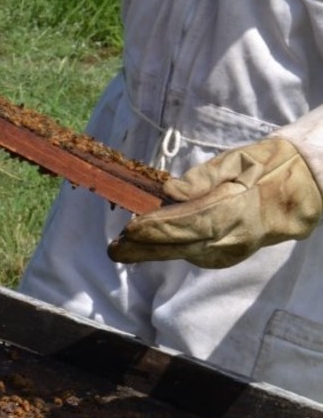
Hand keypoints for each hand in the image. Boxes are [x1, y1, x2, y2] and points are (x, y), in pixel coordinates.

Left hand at [107, 138, 322, 267]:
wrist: (304, 188)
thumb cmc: (267, 166)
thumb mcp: (238, 161)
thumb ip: (203, 178)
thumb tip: (170, 191)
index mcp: (237, 208)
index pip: (189, 222)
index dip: (158, 228)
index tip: (131, 229)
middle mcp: (234, 235)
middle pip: (183, 246)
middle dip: (146, 249)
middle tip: (115, 250)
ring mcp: (233, 250)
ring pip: (186, 253)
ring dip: (155, 251)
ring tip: (125, 247)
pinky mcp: (230, 256)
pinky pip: (195, 254)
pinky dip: (172, 250)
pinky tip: (151, 246)